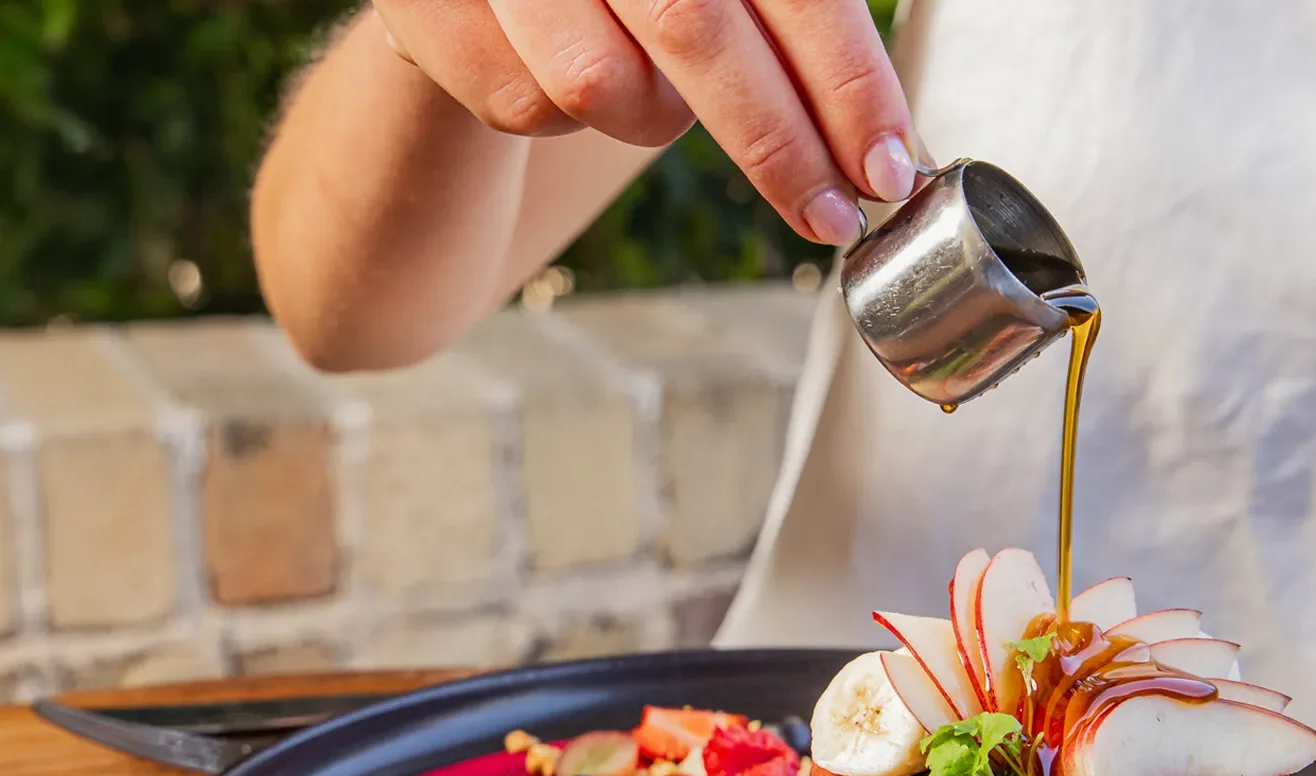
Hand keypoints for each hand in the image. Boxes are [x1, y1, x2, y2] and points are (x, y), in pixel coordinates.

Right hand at [373, 0, 914, 244]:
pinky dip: (560, 116)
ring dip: (647, 116)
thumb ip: (792, 17)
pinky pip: (525, 107)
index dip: (846, 78)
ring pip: (602, 84)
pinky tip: (553, 66)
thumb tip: (885, 140)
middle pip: (698, 27)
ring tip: (648, 86)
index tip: (888, 166)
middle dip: (779, 143)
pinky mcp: (427, 7)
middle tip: (832, 216)